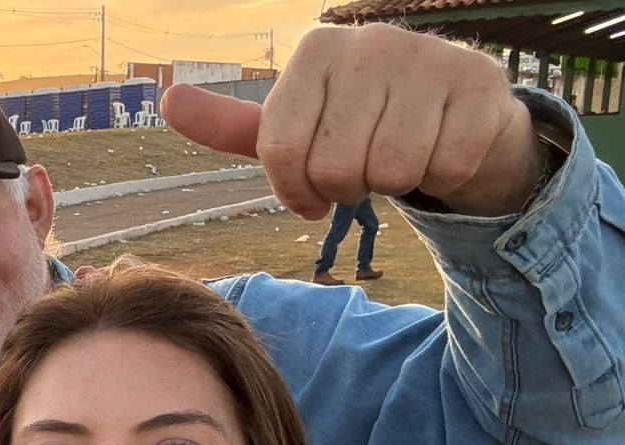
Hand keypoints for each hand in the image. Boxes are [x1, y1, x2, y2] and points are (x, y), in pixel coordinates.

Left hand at [161, 23, 542, 218]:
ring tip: (398, 158)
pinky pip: (443, 167)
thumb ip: (230, 125)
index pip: (279, 150)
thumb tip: (168, 101)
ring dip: (393, 185)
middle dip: (346, 190)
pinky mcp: (482, 83)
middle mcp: (371, 42)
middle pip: (336, 167)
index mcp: (316, 51)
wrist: (454, 114)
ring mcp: (430, 56)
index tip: (309, 196)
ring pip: (391, 171)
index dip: (294, 192)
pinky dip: (440, 177)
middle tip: (360, 173)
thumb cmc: (358, 126)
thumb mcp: (292, 128)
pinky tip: (439, 150)